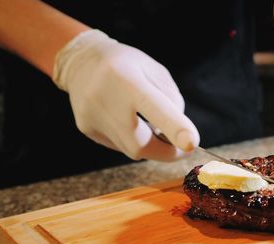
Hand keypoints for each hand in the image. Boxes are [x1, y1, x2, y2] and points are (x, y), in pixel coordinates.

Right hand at [53, 30, 198, 160]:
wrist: (82, 62)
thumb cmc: (128, 65)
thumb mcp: (156, 71)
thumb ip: (172, 100)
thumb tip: (179, 135)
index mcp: (127, 78)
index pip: (153, 107)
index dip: (174, 128)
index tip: (192, 143)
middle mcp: (105, 99)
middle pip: (140, 145)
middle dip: (167, 152)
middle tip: (182, 148)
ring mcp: (92, 117)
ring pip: (131, 149)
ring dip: (150, 145)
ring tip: (151, 124)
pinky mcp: (86, 128)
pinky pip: (119, 145)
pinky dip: (132, 139)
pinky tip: (128, 121)